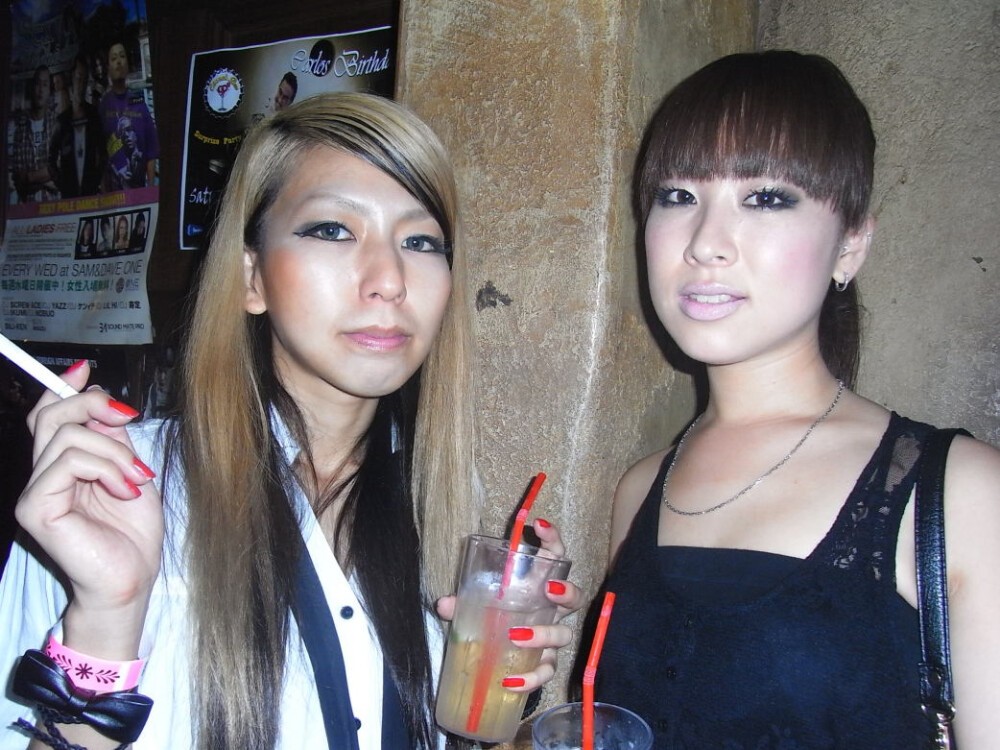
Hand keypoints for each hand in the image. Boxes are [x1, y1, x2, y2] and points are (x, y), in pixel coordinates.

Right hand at [17, 362, 162, 656]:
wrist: (132, 578)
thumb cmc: (132, 533)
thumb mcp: (129, 469)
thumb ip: (110, 436)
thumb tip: (97, 392)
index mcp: (63, 464)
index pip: (48, 415)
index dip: (64, 387)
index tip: (86, 370)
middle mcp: (42, 474)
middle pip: (51, 414)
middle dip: (93, 405)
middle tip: (126, 419)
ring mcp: (35, 491)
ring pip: (67, 435)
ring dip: (115, 451)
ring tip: (134, 479)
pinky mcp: (36, 507)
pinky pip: (68, 461)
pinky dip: (107, 468)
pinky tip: (125, 490)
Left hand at [435, 519, 582, 691]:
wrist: (498, 655)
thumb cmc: (494, 617)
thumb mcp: (477, 604)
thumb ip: (463, 602)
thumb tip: (444, 604)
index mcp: (538, 585)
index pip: (554, 556)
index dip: (552, 538)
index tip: (538, 525)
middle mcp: (551, 609)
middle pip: (575, 597)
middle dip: (567, 592)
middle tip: (549, 589)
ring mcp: (552, 637)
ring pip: (563, 635)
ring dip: (544, 634)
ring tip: (517, 636)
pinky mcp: (545, 664)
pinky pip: (546, 671)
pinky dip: (531, 678)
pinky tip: (511, 682)